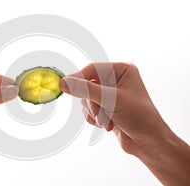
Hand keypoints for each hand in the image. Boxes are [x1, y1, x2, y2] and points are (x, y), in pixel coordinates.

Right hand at [59, 62, 189, 184]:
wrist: (149, 143)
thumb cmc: (139, 117)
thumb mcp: (112, 100)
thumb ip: (86, 90)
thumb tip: (63, 83)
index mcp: (122, 70)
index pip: (92, 69)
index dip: (78, 78)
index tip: (64, 86)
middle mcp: (115, 80)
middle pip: (87, 86)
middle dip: (92, 103)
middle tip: (100, 113)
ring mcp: (109, 94)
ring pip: (86, 99)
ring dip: (94, 113)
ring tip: (108, 121)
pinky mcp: (105, 107)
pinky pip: (89, 109)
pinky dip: (95, 118)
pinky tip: (107, 124)